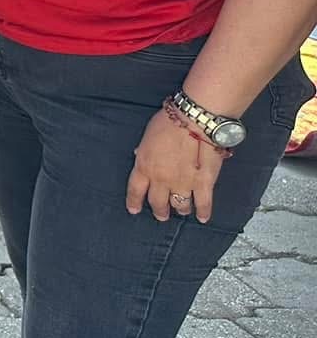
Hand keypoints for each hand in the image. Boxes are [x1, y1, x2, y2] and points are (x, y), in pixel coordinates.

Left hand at [127, 108, 226, 222]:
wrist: (193, 120)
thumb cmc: (169, 122)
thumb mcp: (147, 136)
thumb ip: (144, 151)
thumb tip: (140, 155)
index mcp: (144, 166)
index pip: (135, 190)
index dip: (134, 202)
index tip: (134, 210)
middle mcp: (161, 179)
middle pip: (157, 202)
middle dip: (159, 210)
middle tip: (161, 215)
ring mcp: (183, 183)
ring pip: (180, 205)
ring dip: (180, 209)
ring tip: (182, 211)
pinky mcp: (203, 183)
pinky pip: (203, 203)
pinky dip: (204, 212)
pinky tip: (203, 217)